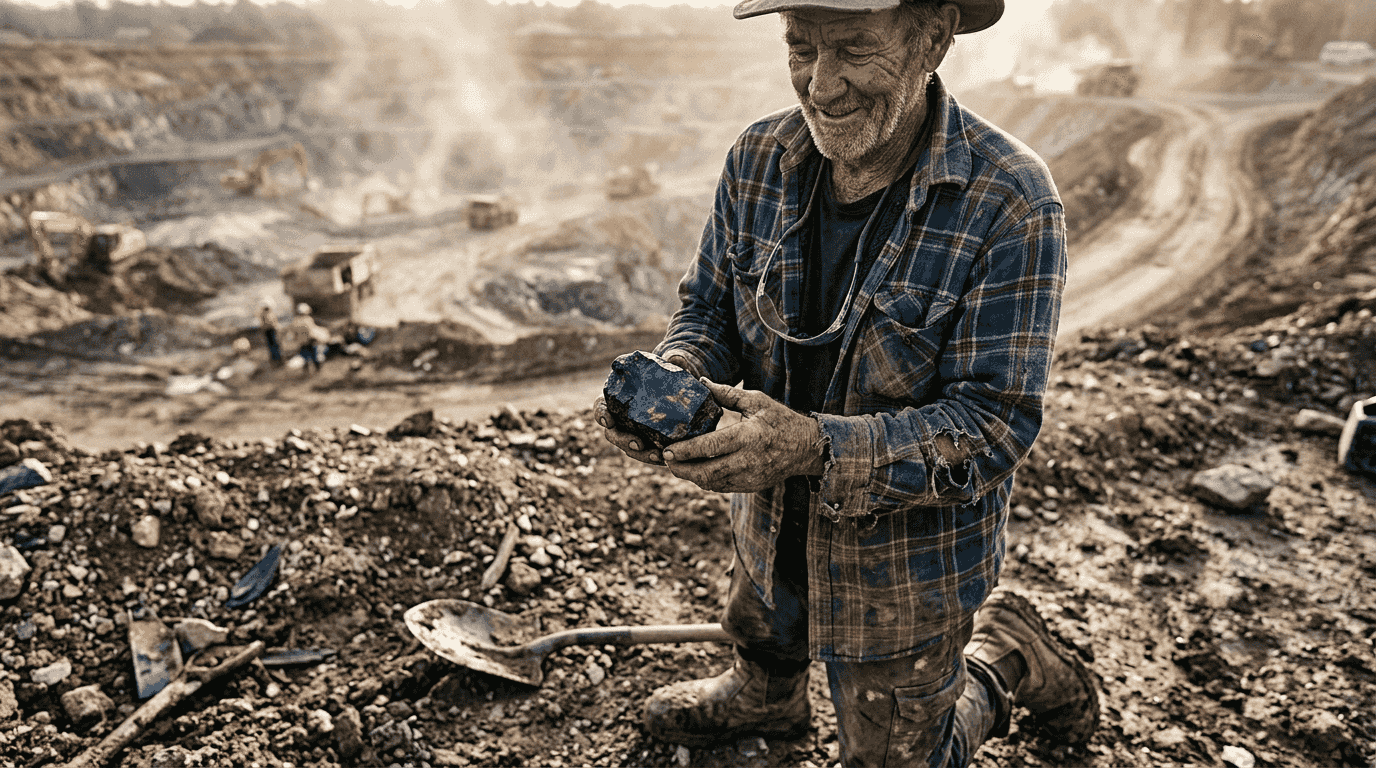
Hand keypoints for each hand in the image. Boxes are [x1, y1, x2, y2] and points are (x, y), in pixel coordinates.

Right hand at [591, 353, 702, 465]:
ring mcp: (633, 432)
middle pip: (613, 434)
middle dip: (623, 440)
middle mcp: (621, 419)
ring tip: (657, 456)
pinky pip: (648, 453)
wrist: (680, 389)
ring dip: (641, 454)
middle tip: (637, 443)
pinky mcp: (649, 442)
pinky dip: (655, 457)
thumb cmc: (667, 375)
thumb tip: (675, 359)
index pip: (601, 407)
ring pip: (630, 448)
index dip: (601, 415)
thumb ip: (672, 362)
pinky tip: (666, 458)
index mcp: (617, 399)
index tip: (609, 420)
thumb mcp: (670, 367)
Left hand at [662, 380, 824, 493]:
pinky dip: (706, 480)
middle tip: (666, 460)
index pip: (710, 447)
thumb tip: (702, 382)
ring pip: (712, 483)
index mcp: (747, 437)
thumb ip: (727, 394)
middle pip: (706, 472)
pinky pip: (721, 487)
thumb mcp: (757, 401)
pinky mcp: (750, 486)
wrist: (806, 448)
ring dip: (691, 476)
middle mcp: (747, 461)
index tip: (668, 449)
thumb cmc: (780, 420)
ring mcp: (749, 477)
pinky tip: (696, 470)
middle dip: (682, 469)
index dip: (686, 451)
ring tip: (677, 465)